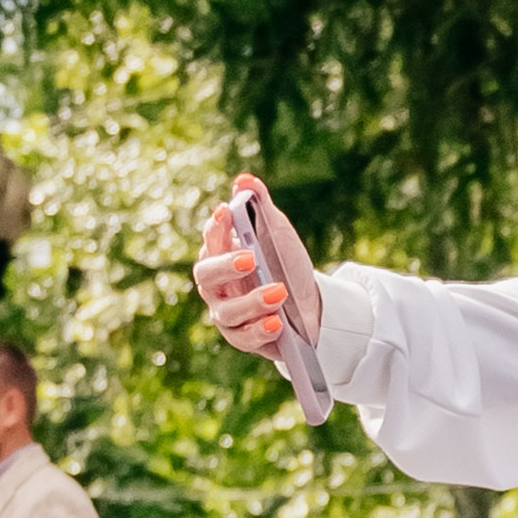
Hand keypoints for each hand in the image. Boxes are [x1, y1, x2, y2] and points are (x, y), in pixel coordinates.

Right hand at [194, 187, 321, 361]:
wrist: (311, 306)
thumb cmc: (286, 265)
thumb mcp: (277, 233)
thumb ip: (260, 206)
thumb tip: (244, 180)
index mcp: (221, 254)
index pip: (211, 239)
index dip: (216, 227)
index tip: (226, 212)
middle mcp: (217, 285)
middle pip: (206, 275)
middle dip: (226, 266)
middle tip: (250, 258)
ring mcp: (226, 313)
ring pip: (226, 311)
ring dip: (252, 301)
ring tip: (279, 292)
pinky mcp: (241, 338)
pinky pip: (244, 337)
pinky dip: (260, 330)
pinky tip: (277, 323)